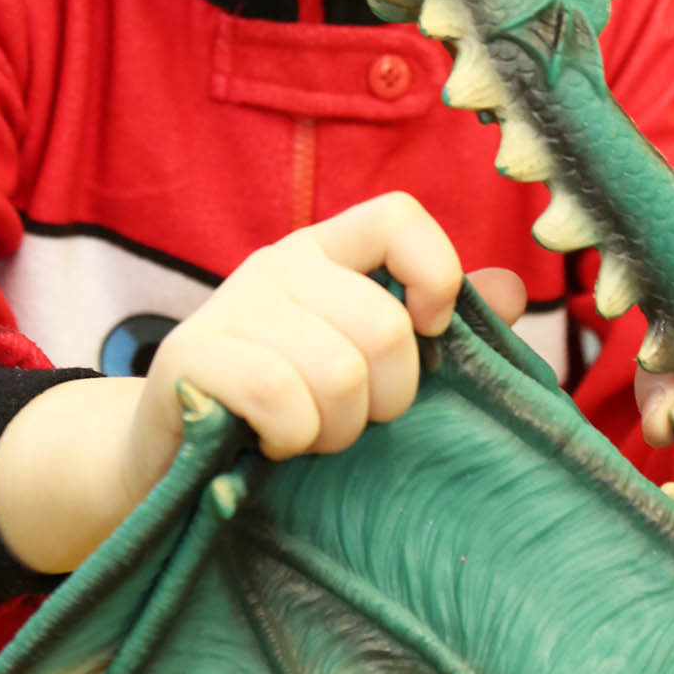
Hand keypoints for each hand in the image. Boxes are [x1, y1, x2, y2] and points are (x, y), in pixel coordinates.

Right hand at [0, 193, 524, 572]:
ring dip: (336, 431)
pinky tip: (271, 446)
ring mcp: (230, 307)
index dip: (435, 273)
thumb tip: (512, 290)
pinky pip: (282, 399)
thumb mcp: (357, 360)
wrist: (161, 458)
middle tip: (351, 425)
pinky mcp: (190, 357)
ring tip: (307, 440)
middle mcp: (277, 265)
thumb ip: (430, 323)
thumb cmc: (279, 409)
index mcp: (325, 252)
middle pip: (384, 325)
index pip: (398, 215)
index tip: (428, 337)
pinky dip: (291, 439)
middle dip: (385, 400)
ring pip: (339, 372)